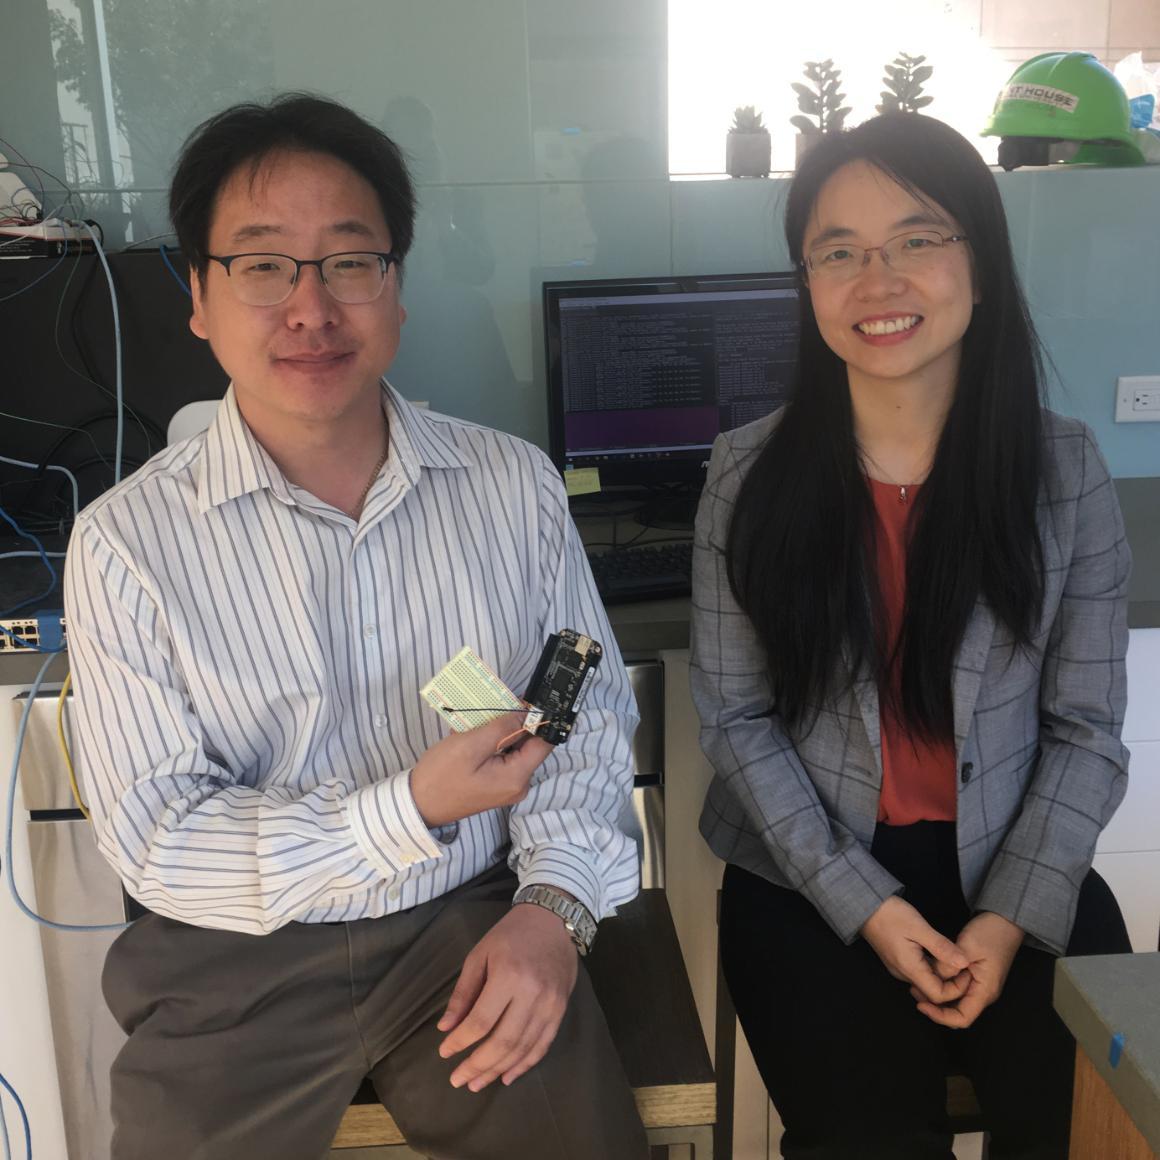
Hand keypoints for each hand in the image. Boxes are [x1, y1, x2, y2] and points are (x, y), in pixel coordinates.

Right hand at [410, 714, 552, 827]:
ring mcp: (508, 786)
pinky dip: (491, 745)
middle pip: (529, 745)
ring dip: (499, 734)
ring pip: (514, 749)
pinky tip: (472, 739)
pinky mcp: (497, 785)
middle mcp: (519, 784)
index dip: (538, 720)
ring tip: (476, 726)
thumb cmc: (441, 776)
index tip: (524, 702)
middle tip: (493, 710)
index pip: (544, 743)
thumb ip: (503, 729)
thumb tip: (526, 715)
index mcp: (517, 777)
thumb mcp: (471, 746)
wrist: (418, 804)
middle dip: (514, 725)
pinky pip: (503, 758)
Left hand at [436, 903, 578, 1089]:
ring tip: (477, 1083)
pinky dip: (525, 1064)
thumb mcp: (480, 954)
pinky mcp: (561, 1010)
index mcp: (508, 976)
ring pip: (523, 1048)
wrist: (553, 919)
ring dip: (498, 1069)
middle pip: (503, 1041)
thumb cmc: (510, 934)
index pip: (481, 1021)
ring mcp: (550, 1004)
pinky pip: (543, 1045)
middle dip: (478, 1065)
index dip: (461, 1041)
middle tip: (458, 1080)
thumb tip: (446, 1028)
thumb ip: (463, 992)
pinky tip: (507, 1076)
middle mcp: (532, 994)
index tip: (444, 1053)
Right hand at [861, 896, 970, 1004]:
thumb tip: (964, 963)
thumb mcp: (919, 927)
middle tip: (964, 963)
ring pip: (927, 982)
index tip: (967, 970)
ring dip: (943, 974)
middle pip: (933, 991)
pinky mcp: (898, 960)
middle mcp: (903, 974)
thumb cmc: (890, 914)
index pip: (938, 995)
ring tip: (954, 957)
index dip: (957, 988)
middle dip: (952, 982)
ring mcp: (899, 968)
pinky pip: (920, 972)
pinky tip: (939, 953)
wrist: (863, 905)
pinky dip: (933, 967)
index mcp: (909, 968)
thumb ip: (942, 947)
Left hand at [913, 912, 1023, 1028]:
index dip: (940, 1017)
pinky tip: (928, 972)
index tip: (921, 1006)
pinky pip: (956, 987)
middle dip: (935, 1007)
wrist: (1005, 920)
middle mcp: (983, 993)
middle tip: (914, 991)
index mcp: (985, 991)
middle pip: (957, 1012)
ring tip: (916, 982)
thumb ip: (948, 964)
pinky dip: (942, 983)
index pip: (962, 1018)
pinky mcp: (974, 976)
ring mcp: (979, 985)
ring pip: (955, 1000)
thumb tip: (931, 977)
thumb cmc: (991, 933)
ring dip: (937, 995)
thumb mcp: (967, 946)